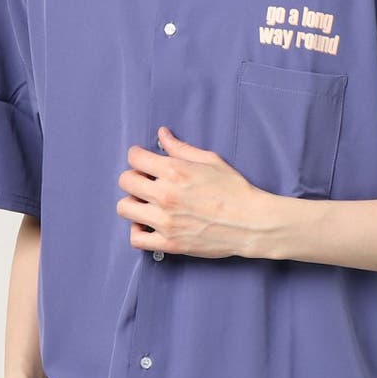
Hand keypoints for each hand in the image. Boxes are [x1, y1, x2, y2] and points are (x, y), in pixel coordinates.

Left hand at [116, 125, 269, 258]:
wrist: (252, 222)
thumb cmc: (235, 190)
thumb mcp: (210, 161)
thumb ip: (181, 148)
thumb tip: (162, 134)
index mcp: (175, 171)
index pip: (134, 157)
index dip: (138, 156)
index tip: (144, 161)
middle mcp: (165, 195)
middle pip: (125, 181)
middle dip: (135, 178)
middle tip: (147, 182)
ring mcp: (165, 221)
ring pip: (124, 208)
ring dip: (133, 203)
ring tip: (147, 204)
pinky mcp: (170, 243)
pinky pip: (136, 239)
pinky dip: (138, 232)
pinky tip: (148, 225)